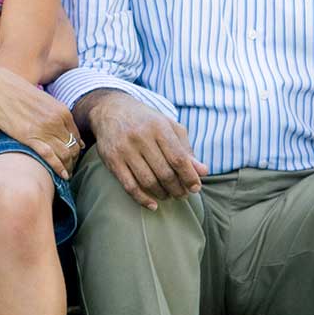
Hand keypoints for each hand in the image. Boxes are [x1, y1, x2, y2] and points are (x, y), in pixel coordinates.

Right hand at [0, 66, 78, 178]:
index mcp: (62, 111)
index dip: (76, 151)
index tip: (72, 159)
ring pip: (65, 154)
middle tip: (70, 169)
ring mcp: (44, 130)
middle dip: (73, 161)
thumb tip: (63, 127)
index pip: (77, 137)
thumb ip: (55, 114)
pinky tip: (62, 176)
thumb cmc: (17, 94)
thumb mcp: (42, 101)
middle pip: (73, 148)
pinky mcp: (29, 137)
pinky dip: (59, 168)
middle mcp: (57, 121)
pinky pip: (50, 157)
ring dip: (68, 167)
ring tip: (66, 175)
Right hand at [85, 91, 206, 209]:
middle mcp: (140, 137)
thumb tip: (203, 172)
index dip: (189, 177)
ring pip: (148, 181)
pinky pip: (129, 186)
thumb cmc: (146, 121)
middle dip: (177, 188)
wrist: (110, 110)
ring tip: (169, 195)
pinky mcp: (111, 160)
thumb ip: (185, 149)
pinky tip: (153, 205)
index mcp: (158, 127)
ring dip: (162, 194)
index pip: (178, 158)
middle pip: (164, 172)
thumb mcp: (168, 127)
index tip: (196, 188)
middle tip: (182, 194)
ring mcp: (124, 149)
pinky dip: (142, 199)